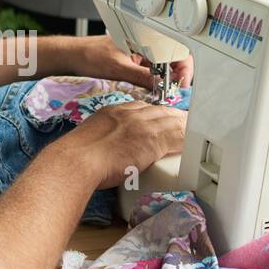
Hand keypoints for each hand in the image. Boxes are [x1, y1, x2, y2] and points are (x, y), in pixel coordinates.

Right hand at [57, 101, 186, 189]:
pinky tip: (192, 145)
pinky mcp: (153, 141)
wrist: (78, 161)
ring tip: (192, 133)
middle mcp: (130, 114)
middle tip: (183, 123)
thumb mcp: (88, 137)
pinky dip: (187, 140)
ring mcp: (143, 126)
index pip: (141, 107)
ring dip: (183, 126)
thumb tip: (102, 148)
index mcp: (113, 111)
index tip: (158, 118)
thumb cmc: (76, 157)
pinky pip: (177, 138)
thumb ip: (101, 137)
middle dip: (172, 116)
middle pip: (160, 110)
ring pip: (172, 121)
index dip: (153, 112)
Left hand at [69, 35, 193, 89]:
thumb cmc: (89, 55)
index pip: (176, 49)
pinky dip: (154, 80)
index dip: (184, 67)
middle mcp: (146, 43)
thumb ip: (142, 76)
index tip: (180, 83)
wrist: (72, 56)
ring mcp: (140, 53)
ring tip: (162, 90)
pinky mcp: (134, 61)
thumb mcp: (118, 68)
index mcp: (145, 37)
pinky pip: (151, 70)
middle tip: (173, 90)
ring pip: (162, 66)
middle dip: (176, 75)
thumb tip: (162, 85)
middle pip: (173, 58)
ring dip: (165, 79)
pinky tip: (151, 88)